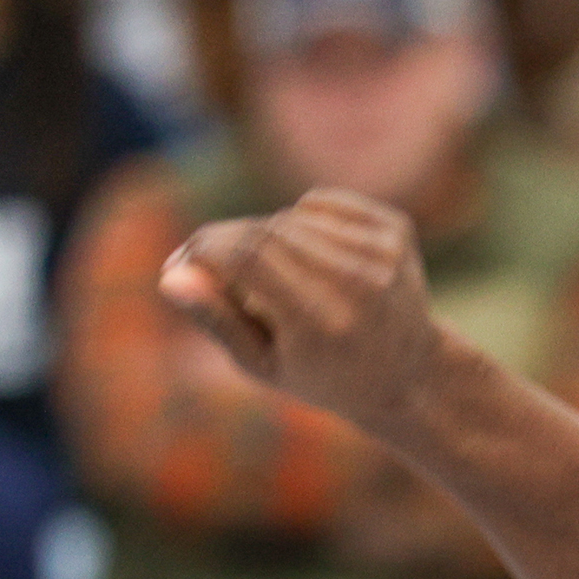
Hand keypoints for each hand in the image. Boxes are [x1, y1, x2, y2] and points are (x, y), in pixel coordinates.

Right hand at [161, 190, 444, 443]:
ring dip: (266, 236)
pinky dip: (302, 222)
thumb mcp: (262, 364)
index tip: (183, 259)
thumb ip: (216, 319)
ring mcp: (383, 254)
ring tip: (275, 280)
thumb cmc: (321, 374)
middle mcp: (358, 284)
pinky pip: (322, 204)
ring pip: (291, 216)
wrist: (408, 374)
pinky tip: (313, 261)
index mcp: (322, 323)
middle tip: (212, 266)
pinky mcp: (397, 231)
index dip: (204, 249)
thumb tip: (170, 274)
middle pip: (265, 232)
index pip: (245, 256)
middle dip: (227, 241)